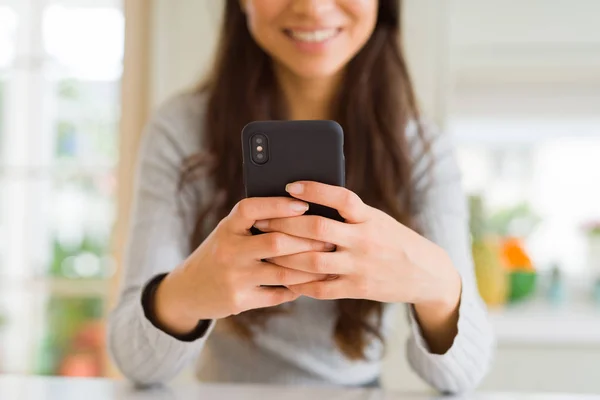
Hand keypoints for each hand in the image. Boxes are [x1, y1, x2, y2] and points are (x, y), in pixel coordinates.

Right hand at [154, 197, 330, 334]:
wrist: (188, 289)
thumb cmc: (220, 253)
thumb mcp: (229, 233)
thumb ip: (254, 223)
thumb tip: (300, 211)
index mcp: (227, 228)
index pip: (251, 209)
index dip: (278, 205)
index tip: (303, 204)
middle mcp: (229, 250)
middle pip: (276, 242)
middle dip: (307, 241)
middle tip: (329, 240)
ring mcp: (234, 277)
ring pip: (282, 271)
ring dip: (309, 268)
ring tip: (327, 262)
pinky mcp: (239, 300)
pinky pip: (277, 294)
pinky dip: (296, 289)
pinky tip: (309, 284)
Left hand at [254, 182, 460, 309]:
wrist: (426, 274)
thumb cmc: (394, 240)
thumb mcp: (377, 220)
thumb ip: (350, 214)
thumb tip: (309, 201)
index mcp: (371, 218)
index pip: (342, 198)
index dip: (316, 190)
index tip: (291, 186)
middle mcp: (365, 240)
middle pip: (318, 230)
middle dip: (286, 224)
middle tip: (263, 220)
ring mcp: (360, 266)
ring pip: (313, 261)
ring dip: (285, 255)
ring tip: (265, 248)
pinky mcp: (357, 289)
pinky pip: (322, 288)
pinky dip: (300, 283)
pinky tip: (284, 277)